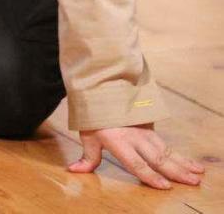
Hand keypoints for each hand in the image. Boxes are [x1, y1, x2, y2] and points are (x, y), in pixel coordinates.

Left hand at [69, 123, 204, 189]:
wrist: (102, 84)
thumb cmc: (93, 113)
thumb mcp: (87, 134)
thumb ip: (88, 156)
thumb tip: (74, 171)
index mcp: (119, 141)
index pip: (137, 163)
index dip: (150, 176)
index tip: (165, 186)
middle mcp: (135, 137)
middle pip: (159, 157)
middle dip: (176, 171)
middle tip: (192, 182)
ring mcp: (144, 130)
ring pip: (167, 149)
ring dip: (183, 163)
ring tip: (198, 174)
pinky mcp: (150, 126)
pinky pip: (166, 144)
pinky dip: (180, 155)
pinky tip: (192, 163)